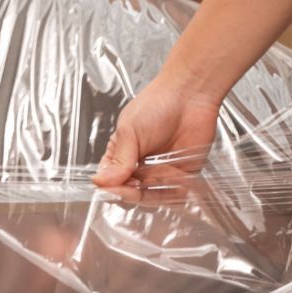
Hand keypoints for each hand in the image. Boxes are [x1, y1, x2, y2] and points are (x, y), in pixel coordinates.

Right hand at [94, 79, 220, 187]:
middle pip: (131, 195)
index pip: (111, 182)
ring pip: (153, 198)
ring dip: (154, 191)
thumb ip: (119, 160)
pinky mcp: (183, 175)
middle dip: (133, 193)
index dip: (113, 188)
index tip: (116, 186)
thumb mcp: (130, 131)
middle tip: (136, 184)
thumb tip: (100, 182)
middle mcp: (140, 167)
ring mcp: (161, 172)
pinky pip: (176, 195)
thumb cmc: (157, 104)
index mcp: (121, 155)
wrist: (190, 95)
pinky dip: (174, 191)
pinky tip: (173, 175)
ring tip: (157, 174)